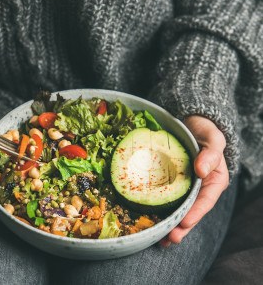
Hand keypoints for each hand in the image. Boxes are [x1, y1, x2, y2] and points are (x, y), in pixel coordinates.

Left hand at [160, 115, 228, 246]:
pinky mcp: (170, 183)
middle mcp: (199, 188)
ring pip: (178, 209)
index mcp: (213, 180)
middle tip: (169, 239)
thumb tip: (202, 170)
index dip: (196, 213)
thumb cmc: (204, 131)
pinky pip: (165, 198)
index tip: (184, 222)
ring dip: (170, 225)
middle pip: (191, 211)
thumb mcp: (213, 138)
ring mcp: (184, 187)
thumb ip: (211, 153)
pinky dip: (159, 210)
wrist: (190, 124)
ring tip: (160, 239)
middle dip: (181, 227)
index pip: (206, 201)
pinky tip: (150, 221)